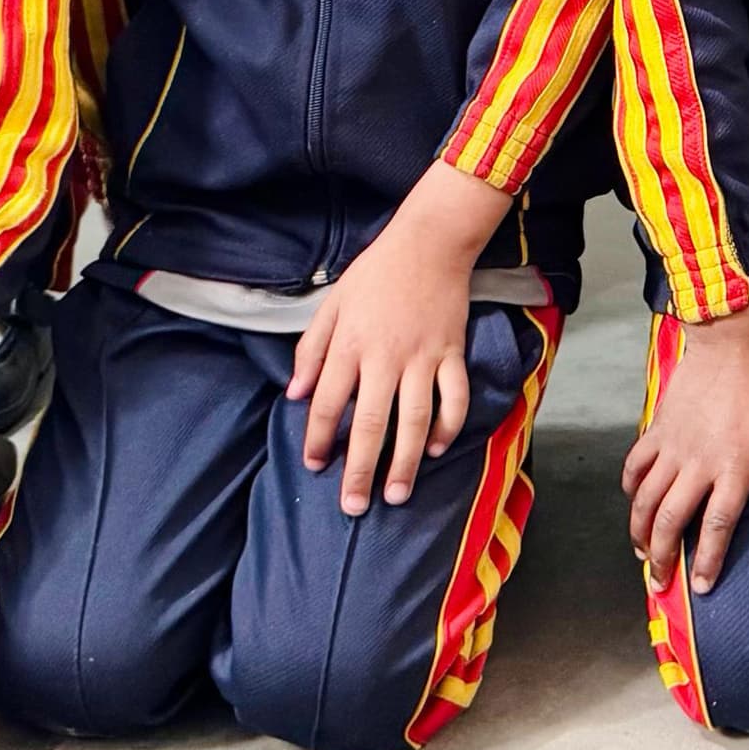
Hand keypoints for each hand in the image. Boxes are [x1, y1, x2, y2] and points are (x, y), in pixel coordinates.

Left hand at [290, 162, 510, 512]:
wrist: (429, 242)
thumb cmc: (375, 273)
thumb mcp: (331, 304)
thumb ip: (311, 350)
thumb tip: (294, 395)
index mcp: (350, 344)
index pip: (328, 402)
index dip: (317, 438)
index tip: (314, 466)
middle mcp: (385, 356)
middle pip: (370, 423)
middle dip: (360, 469)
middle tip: (354, 507)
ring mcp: (422, 357)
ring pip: (414, 419)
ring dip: (406, 461)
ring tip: (398, 494)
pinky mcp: (452, 352)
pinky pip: (453, 397)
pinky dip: (449, 426)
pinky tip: (437, 448)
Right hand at [622, 305, 748, 594]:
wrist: (729, 339)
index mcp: (735, 467)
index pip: (717, 525)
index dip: (707, 560)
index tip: (700, 586)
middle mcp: (698, 463)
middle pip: (671, 521)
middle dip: (662, 558)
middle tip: (659, 583)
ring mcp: (673, 447)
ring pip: (646, 500)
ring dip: (640, 532)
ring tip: (642, 553)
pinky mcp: (656, 429)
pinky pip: (635, 465)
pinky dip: (630, 488)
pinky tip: (634, 502)